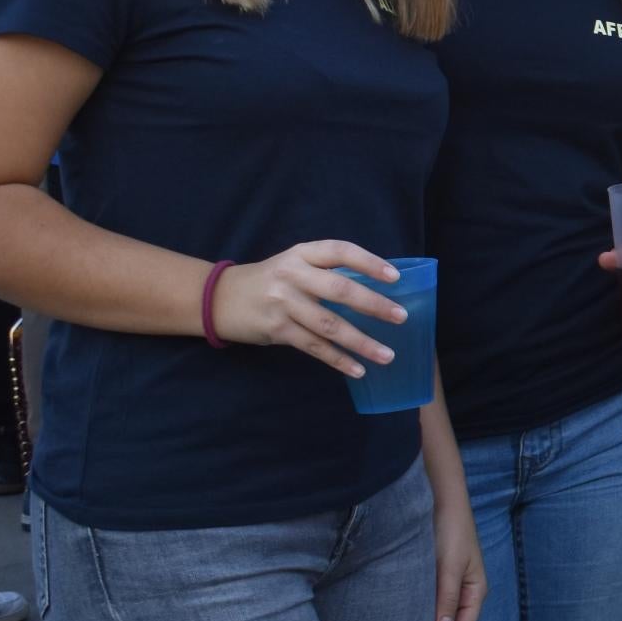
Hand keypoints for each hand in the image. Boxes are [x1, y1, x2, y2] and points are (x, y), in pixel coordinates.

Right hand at [208, 241, 409, 377]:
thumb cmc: (271, 280)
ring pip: (330, 325)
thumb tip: (376, 289)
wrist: (220, 298)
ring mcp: (283, 303)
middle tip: (401, 316)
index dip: (369, 262)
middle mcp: (292, 275)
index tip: (395, 277)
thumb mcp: (294, 264)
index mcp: (302, 253)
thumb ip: (326, 271)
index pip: (340, 251)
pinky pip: (314, 347)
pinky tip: (359, 369)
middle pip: (339, 289)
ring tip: (388, 355)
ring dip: (362, 342)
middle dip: (374, 305)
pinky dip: (339, 360)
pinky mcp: (277, 330)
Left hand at [430, 489, 485, 620]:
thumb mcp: (448, 565)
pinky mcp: (437, 574)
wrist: (441, 497)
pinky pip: (431, 603)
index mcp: (475, 590)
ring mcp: (451, 582)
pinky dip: (422, 616)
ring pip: (441, 616)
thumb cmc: (450, 528)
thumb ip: (446, 597)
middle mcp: (465, 589)